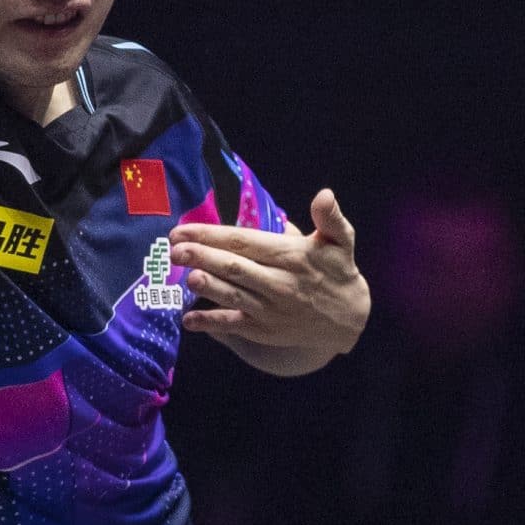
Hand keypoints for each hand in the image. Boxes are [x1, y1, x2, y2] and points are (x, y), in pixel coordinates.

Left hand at [169, 190, 370, 353]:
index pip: (246, 242)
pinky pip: (234, 326)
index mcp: (291, 256)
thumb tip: (325, 194)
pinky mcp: (264, 330)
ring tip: (184, 277)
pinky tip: (188, 320)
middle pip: (235, 268)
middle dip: (203, 257)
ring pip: (233, 296)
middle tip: (174, 249)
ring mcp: (270, 309)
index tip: (185, 229)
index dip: (213, 235)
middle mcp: (278, 283)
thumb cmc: (338, 272)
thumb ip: (331, 217)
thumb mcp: (342, 241)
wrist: (349, 318)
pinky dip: (211, 324)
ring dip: (207, 287)